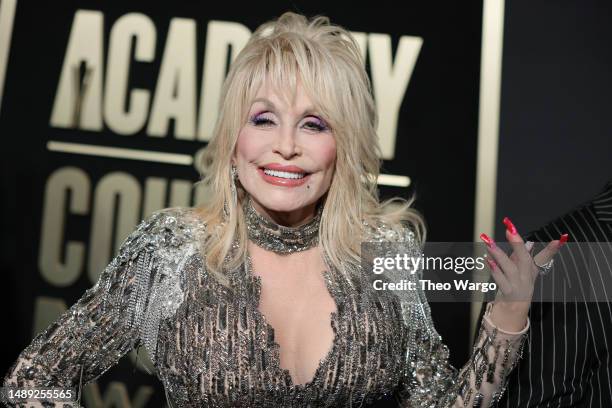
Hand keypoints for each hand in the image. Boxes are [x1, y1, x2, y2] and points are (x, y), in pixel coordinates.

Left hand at [480, 217, 567, 331]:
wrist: (515, 307)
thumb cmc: (519, 283)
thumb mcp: (525, 269)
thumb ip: (524, 254)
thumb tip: (529, 242)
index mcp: (533, 269)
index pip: (545, 257)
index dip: (552, 249)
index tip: (562, 238)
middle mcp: (527, 277)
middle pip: (525, 260)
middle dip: (518, 244)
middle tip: (510, 230)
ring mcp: (518, 285)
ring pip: (510, 269)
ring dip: (499, 255)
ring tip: (489, 243)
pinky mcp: (508, 292)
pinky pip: (500, 280)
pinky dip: (494, 270)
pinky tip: (487, 259)